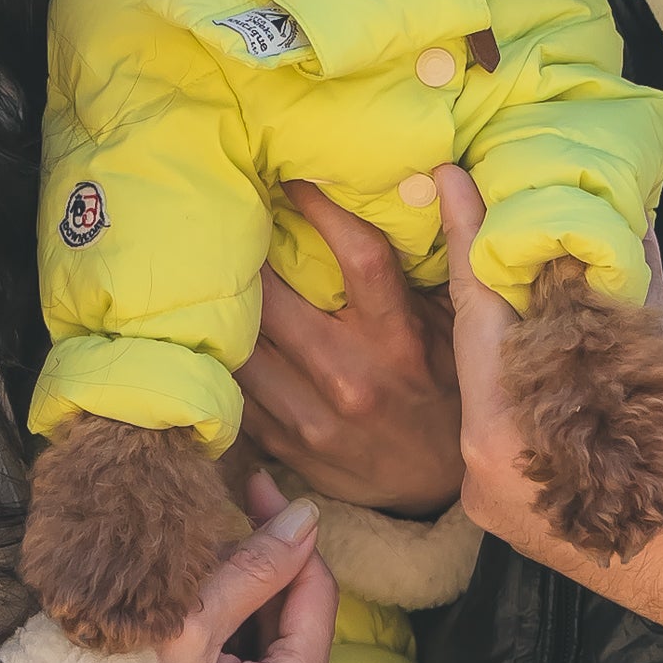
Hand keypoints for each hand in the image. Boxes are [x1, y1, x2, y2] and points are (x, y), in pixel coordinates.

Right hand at [155, 475, 337, 662]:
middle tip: (201, 549)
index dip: (287, 536)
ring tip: (184, 602)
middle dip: (256, 584)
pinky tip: (189, 654)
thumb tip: (307, 518)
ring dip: (242, 627)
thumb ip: (254, 569)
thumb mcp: (187, 628)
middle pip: (295, 634)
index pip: (316, 594)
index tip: (256, 489)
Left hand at [242, 182, 465, 510]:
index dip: (322, 207)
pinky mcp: (284, 444)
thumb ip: (431, 270)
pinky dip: (225, 354)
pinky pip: (236, 388)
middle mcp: (352, 378)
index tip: (293, 175)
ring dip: (226, 304)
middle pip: (274, 296)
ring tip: (210, 268)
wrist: (432, 488)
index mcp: (399, 341)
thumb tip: (425, 185)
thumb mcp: (452, 330)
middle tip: (229, 214)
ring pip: (243, 344)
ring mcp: (311, 417)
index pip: (358, 256)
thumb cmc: (442, 390)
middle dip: (249, 251)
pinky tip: (217, 328)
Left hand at [436, 171, 662, 638]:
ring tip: (512, 267)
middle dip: (485, 281)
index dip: (466, 240)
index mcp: (504, 432)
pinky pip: (502, 421)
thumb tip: (627, 222)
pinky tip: (532, 341)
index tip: (449, 180)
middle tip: (482, 208)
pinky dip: (517, 378)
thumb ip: (637, 291)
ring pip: (488, 387)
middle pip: (476, 350)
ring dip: (502, 331)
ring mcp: (489, 491)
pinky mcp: (506, 507)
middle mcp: (482, 464)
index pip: (477, 313)